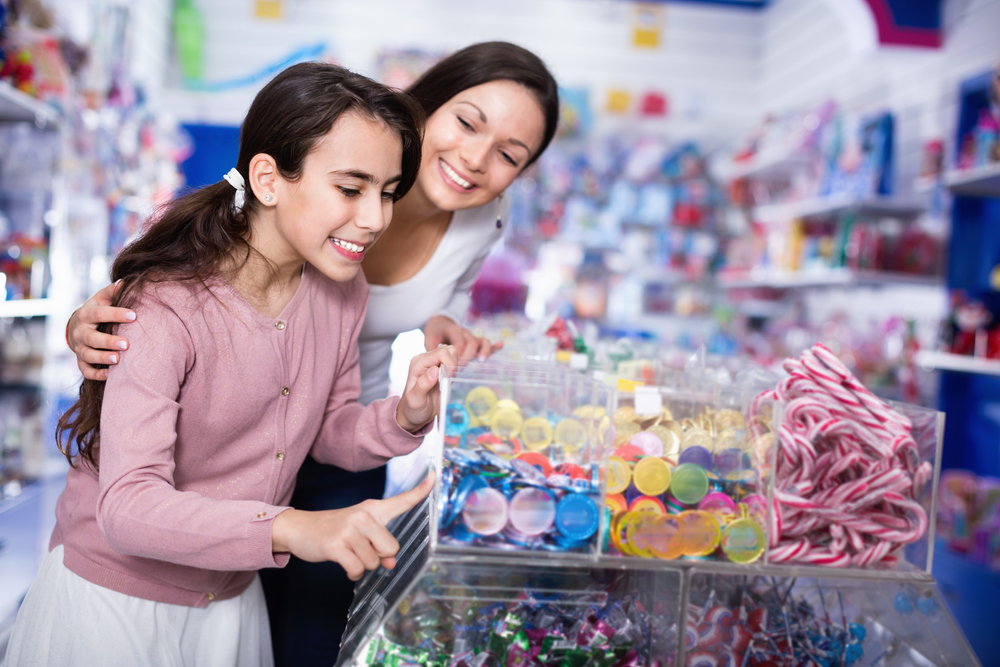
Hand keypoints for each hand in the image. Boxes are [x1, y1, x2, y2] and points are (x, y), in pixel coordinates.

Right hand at [68, 282, 135, 380]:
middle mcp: (80, 332)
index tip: (134, 315)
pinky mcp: (81, 361)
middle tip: (127, 344)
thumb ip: (112, 291)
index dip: (115, 314)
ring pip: (88, 355)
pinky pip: (86, 370)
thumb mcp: (101, 298)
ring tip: (118, 360)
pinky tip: (110, 375)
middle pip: (91, 338)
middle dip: (108, 342)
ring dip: (102, 358)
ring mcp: (79, 348)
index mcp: (86, 314)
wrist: (76, 326)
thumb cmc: (96, 310)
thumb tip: (125, 282)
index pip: (99, 314)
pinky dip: (96, 374)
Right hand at [271, 471, 433, 579]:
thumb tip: (391, 564)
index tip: (434, 475)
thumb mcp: (360, 533)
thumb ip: (380, 546)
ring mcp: (350, 529)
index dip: (421, 490)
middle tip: (360, 549)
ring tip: (347, 552)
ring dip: (362, 565)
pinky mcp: (337, 545)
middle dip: (379, 557)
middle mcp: (364, 515)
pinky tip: (342, 562)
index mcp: (373, 509)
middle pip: (392, 548)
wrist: (299, 528)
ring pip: (374, 563)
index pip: (402, 499)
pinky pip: (358, 570)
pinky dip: (352, 573)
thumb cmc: (334, 530)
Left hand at [395, 345, 456, 431]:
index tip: (447, 381)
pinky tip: (447, 381)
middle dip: (453, 365)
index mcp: (418, 363)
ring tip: (446, 381)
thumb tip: (434, 370)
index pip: (442, 353)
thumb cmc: (413, 409)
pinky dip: (454, 369)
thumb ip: (422, 385)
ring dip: (454, 366)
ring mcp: (431, 361)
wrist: (413, 414)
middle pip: (448, 350)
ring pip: (451, 352)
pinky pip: (452, 359)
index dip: (450, 365)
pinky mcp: (438, 365)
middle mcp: (424, 359)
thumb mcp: (415, 401)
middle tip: (447, 382)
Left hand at [423, 315, 501, 362]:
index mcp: (452, 330)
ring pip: (481, 340)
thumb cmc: (434, 333)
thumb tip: (436, 366)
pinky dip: (493, 345)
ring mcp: (471, 335)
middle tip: (461, 370)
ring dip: (484, 350)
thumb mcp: (428, 339)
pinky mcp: (475, 339)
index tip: (452, 369)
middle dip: (468, 357)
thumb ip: (431, 353)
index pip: (458, 344)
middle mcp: (463, 331)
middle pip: (471, 343)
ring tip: (482, 360)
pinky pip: (485, 342)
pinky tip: (501, 345)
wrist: (439, 322)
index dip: (457, 357)